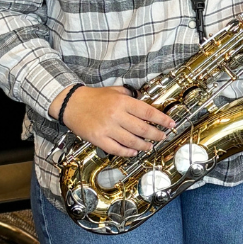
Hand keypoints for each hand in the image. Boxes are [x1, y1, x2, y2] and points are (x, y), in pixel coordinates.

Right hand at [53, 85, 174, 157]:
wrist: (72, 104)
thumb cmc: (94, 97)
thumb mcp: (115, 91)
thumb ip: (131, 96)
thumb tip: (145, 102)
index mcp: (123, 102)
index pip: (147, 112)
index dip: (161, 119)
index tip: (171, 123)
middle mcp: (117, 115)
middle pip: (142, 128)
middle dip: (156, 134)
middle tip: (162, 136)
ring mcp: (107, 128)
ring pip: (131, 141)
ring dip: (143, 145)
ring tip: (150, 146)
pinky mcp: (98, 139)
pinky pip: (116, 149)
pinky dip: (127, 152)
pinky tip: (133, 152)